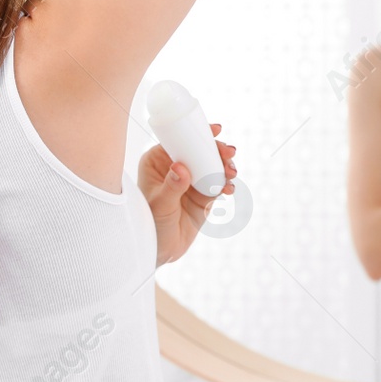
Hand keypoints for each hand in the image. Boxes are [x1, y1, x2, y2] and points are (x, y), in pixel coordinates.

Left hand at [138, 123, 238, 266]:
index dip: (197, 132)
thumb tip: (181, 167)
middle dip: (217, 149)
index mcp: (157, 162)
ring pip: (212, 165)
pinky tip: (229, 189)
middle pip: (200, 150)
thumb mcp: (159, 205)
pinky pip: (218, 184)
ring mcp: (191, 181)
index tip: (214, 130)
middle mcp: (175, 168)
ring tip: (231, 174)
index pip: (179, 140)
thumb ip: (171, 187)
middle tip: (229, 153)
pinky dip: (226, 184)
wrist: (160, 251)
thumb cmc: (149, 225)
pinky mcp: (203, 195)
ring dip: (225, 166)